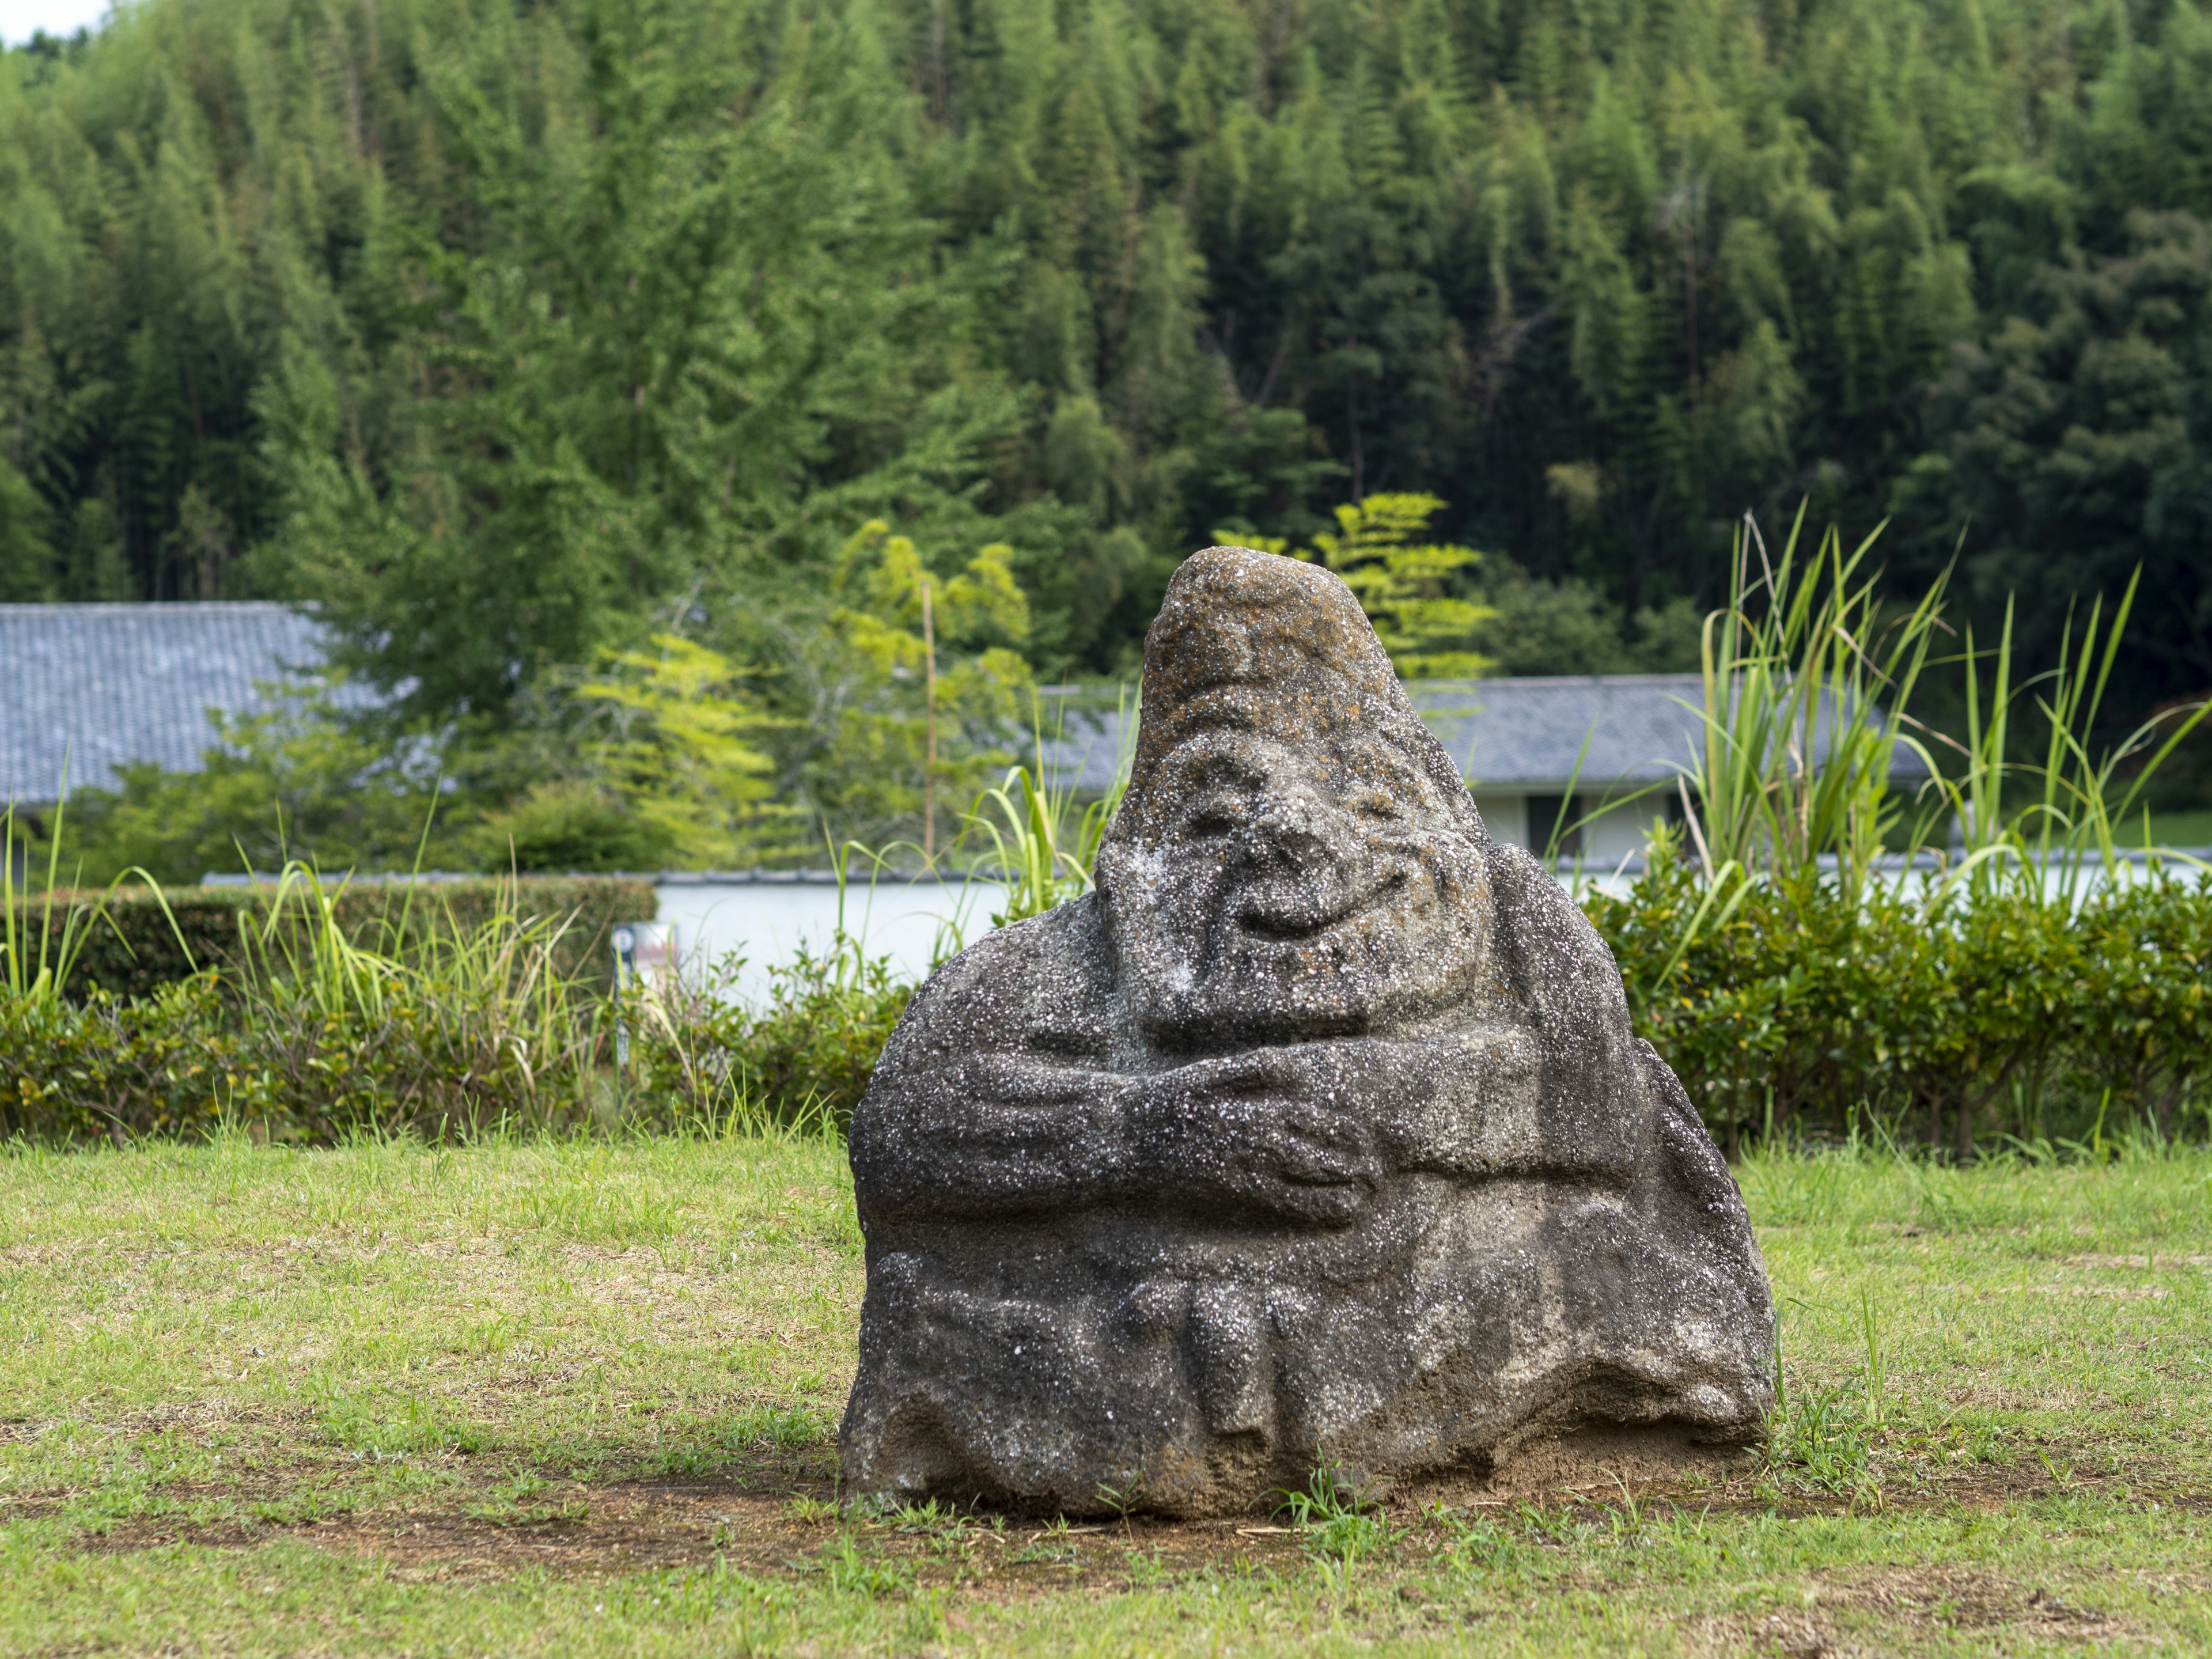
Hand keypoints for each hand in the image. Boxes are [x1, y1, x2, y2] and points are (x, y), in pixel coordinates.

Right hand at [1122, 1046, 1385, 1224]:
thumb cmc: (1168, 1098)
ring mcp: (1248, 1166)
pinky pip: (1284, 1202)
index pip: (1314, 1118)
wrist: (1127, 1135)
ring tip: (1368, 1195)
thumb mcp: (1208, 1072)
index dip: (1345, 1129)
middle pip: (1319, 1151)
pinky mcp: (1234, 1189)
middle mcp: (1257, 1138)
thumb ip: (1252, 1069)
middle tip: (1380, 1171)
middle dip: (1352, 1162)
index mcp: (1255, 1107)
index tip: (1367, 1136)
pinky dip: (1315, 1208)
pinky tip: (1335, 1213)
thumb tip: (1292, 1066)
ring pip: (1307, 1180)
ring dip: (1342, 1188)